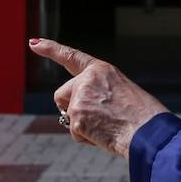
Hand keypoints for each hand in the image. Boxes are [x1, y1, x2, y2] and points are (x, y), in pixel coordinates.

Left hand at [28, 38, 168, 158]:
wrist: (147, 130)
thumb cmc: (142, 115)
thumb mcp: (120, 92)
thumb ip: (98, 93)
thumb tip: (79, 113)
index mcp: (100, 69)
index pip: (71, 56)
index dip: (50, 49)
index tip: (33, 43)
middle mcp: (86, 80)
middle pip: (62, 96)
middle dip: (71, 108)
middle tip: (98, 118)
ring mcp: (79, 98)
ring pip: (67, 115)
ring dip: (81, 124)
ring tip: (106, 126)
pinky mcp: (76, 117)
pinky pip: (75, 132)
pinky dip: (87, 138)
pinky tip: (104, 134)